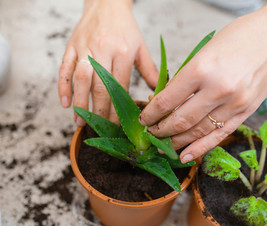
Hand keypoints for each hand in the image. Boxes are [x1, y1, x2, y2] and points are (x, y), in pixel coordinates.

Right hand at [58, 0, 157, 125]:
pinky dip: (63, 86)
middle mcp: (103, 50)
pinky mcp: (71, 46)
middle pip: (100, 86)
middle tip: (99, 128)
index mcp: (123, 52)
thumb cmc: (125, 27)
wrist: (106, 2)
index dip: (118, 107)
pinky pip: (64, 68)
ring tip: (79, 122)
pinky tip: (65, 102)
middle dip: (99, 110)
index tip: (118, 124)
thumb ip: (149, 70)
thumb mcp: (141, 47)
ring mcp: (85, 48)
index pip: (120, 86)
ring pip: (80, 79)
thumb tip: (159, 92)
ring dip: (80, 102)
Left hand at [139, 8, 266, 162]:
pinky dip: (201, 148)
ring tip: (164, 145)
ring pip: (198, 131)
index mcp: (202, 68)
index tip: (144, 117)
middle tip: (151, 133)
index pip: (167, 100)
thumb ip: (187, 76)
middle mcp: (218, 89)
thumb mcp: (205, 50)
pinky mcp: (246, 113)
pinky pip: (219, 136)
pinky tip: (186, 156)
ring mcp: (234, 104)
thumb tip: (167, 99)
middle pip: (181, 120)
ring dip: (177, 141)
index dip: (151, 113)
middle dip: (161, 130)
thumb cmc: (241, 37)